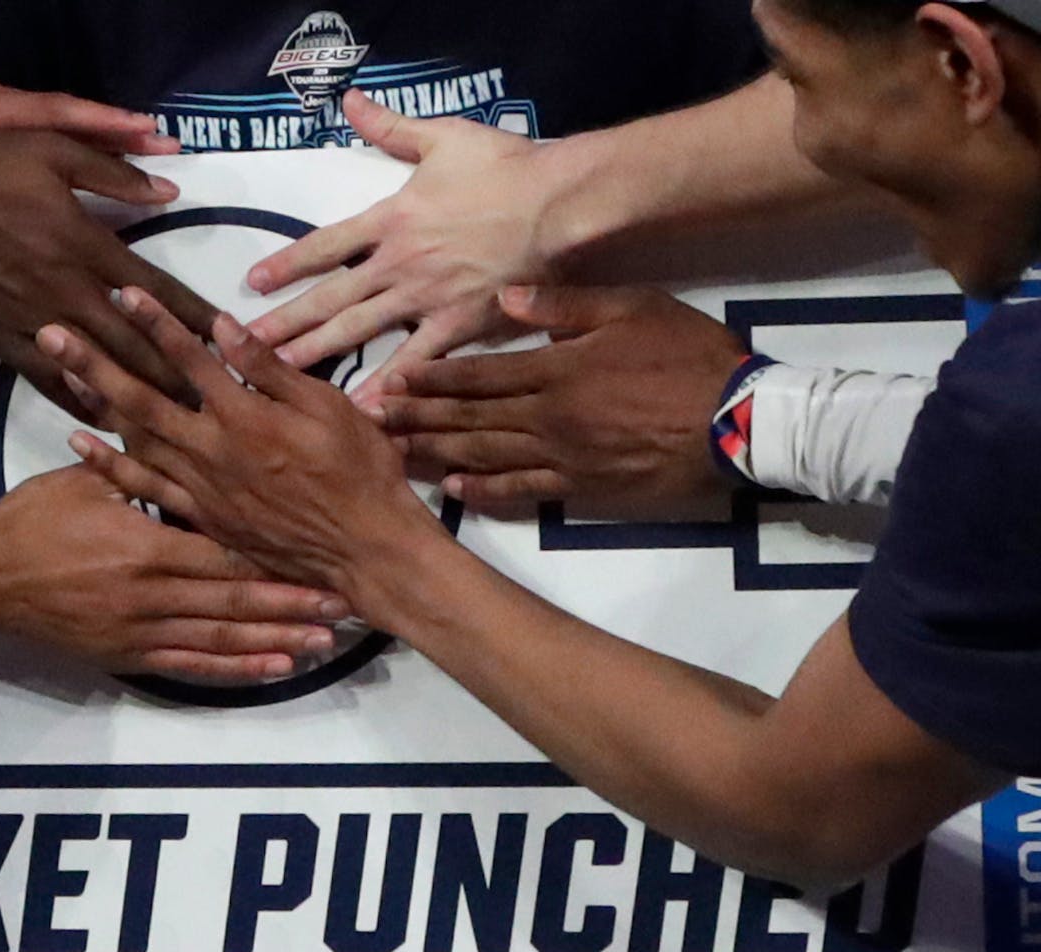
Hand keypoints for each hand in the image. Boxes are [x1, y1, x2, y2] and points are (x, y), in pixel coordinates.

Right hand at [0, 127, 218, 415]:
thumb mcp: (48, 148)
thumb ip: (113, 172)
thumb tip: (169, 191)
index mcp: (83, 244)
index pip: (157, 292)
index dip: (198, 319)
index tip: (233, 341)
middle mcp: (65, 292)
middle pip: (137, 346)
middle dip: (182, 375)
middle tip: (220, 401)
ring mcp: (31, 322)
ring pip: (98, 372)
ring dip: (140, 398)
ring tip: (180, 424)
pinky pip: (48, 382)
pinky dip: (81, 403)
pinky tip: (108, 421)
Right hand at [0, 461, 347, 681]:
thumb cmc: (34, 520)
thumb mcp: (87, 481)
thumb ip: (139, 463)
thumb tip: (179, 422)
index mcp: (147, 547)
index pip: (226, 557)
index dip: (277, 564)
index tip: (320, 563)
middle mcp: (151, 596)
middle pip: (235, 604)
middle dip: (291, 607)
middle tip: (342, 610)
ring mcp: (140, 631)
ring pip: (220, 640)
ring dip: (274, 642)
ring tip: (321, 644)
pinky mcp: (127, 655)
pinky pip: (190, 667)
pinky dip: (233, 668)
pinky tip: (271, 667)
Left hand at [33, 288, 443, 601]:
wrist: (364, 551)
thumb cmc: (359, 471)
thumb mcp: (328, 409)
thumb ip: (272, 371)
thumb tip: (225, 327)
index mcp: (246, 416)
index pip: (190, 358)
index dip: (154, 322)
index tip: (120, 293)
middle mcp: (212, 450)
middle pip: (142, 398)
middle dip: (96, 361)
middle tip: (53, 332)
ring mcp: (202, 488)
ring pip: (136, 440)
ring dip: (96, 402)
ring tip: (59, 370)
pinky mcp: (202, 517)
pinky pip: (146, 487)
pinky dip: (110, 465)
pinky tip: (81, 442)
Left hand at [245, 89, 559, 404]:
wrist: (557, 204)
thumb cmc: (507, 168)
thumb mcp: (445, 137)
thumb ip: (393, 128)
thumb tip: (352, 102)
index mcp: (392, 219)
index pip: (325, 245)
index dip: (287, 264)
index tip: (252, 284)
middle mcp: (398, 263)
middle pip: (330, 297)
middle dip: (285, 322)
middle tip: (244, 346)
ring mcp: (426, 298)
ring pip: (360, 330)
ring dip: (318, 352)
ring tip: (281, 372)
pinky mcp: (459, 325)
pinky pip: (418, 361)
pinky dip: (391, 385)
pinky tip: (364, 409)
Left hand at [378, 285, 745, 518]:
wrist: (739, 422)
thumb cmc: (687, 356)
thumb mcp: (631, 307)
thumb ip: (564, 306)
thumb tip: (503, 299)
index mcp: (554, 370)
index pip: (476, 375)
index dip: (429, 380)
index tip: (389, 380)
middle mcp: (547, 417)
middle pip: (467, 418)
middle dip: (416, 418)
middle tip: (371, 423)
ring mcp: (563, 458)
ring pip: (484, 457)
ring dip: (435, 455)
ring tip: (394, 456)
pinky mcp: (583, 490)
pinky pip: (523, 492)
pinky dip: (486, 492)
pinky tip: (455, 491)